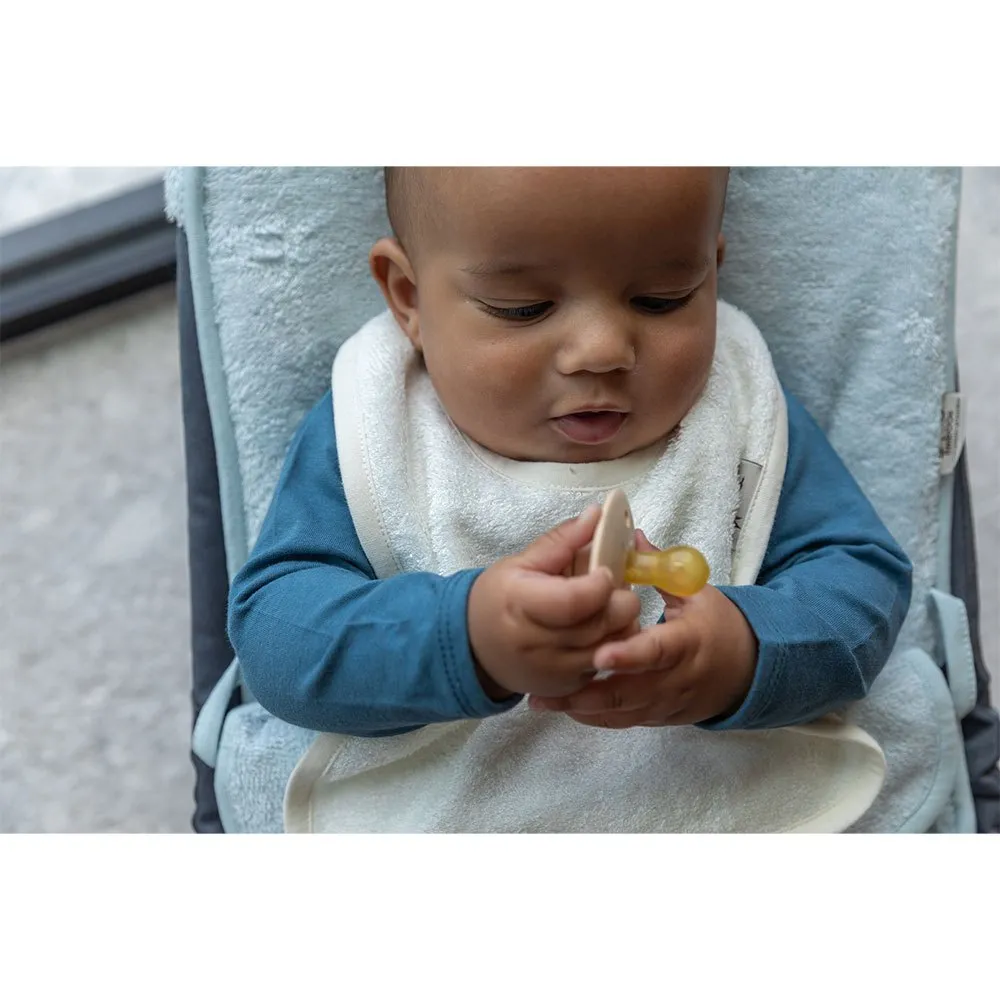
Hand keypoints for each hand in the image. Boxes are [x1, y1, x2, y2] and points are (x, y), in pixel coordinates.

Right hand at [468, 505, 641, 699]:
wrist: (474, 649)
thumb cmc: (498, 599)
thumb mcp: (521, 562)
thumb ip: (563, 540)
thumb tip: (597, 514)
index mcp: (522, 605)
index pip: (575, 600)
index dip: (600, 583)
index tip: (606, 569)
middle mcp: (540, 645)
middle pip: (602, 624)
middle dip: (619, 601)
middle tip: (613, 587)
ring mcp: (556, 672)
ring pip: (614, 647)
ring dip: (621, 623)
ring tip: (608, 606)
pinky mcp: (569, 687)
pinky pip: (607, 665)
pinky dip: (612, 645)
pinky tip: (598, 630)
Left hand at [528, 530, 757, 726]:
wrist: (746, 672)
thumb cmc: (717, 625)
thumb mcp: (697, 592)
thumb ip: (660, 568)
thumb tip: (630, 536)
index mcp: (687, 643)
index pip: (657, 651)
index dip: (629, 655)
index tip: (599, 653)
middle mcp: (674, 679)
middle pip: (629, 693)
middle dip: (588, 694)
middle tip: (548, 692)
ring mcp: (665, 704)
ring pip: (621, 714)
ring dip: (582, 709)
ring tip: (542, 702)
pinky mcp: (657, 718)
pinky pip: (623, 722)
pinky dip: (594, 717)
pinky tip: (564, 708)